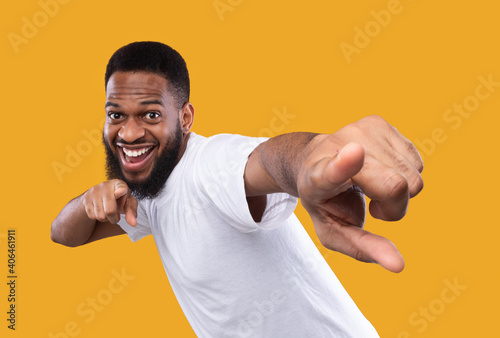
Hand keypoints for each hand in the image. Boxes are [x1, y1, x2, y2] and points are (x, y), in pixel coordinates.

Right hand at [82, 179, 137, 226]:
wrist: (100, 194)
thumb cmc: (119, 199)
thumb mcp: (128, 203)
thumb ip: (132, 212)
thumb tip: (133, 224)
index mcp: (119, 184)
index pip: (121, 187)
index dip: (120, 191)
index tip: (120, 192)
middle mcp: (106, 186)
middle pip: (110, 210)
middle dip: (114, 218)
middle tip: (116, 217)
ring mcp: (94, 191)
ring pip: (100, 216)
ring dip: (106, 219)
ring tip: (108, 212)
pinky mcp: (86, 198)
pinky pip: (92, 216)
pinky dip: (97, 217)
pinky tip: (100, 210)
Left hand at [297, 116, 423, 271]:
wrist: (312, 160)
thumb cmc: (326, 201)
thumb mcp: (334, 231)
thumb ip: (363, 248)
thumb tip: (399, 265)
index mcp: (318, 176)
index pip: (332, 170)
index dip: (344, 164)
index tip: (355, 152)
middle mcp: (339, 146)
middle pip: (396, 186)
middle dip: (395, 208)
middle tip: (373, 207)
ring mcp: (359, 130)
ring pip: (414, 176)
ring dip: (400, 192)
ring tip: (372, 187)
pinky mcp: (378, 121)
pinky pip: (417, 162)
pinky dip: (404, 174)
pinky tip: (380, 171)